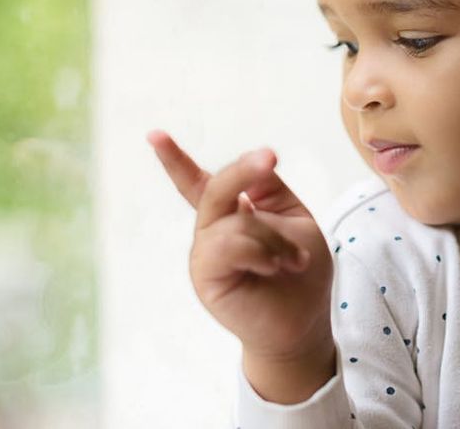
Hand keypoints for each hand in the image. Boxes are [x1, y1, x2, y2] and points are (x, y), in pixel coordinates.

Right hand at [146, 130, 333, 361]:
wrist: (305, 323)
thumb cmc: (301, 273)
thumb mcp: (294, 219)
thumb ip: (269, 191)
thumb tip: (253, 163)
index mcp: (232, 215)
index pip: (199, 183)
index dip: (175, 160)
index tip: (154, 135)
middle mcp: (212, 232)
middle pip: (216, 187)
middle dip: (244, 169)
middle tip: (270, 157)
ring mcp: (206, 254)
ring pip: (233, 220)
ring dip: (273, 238)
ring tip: (291, 261)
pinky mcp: (206, 276)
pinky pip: (227, 245)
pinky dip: (259, 251)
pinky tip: (273, 266)